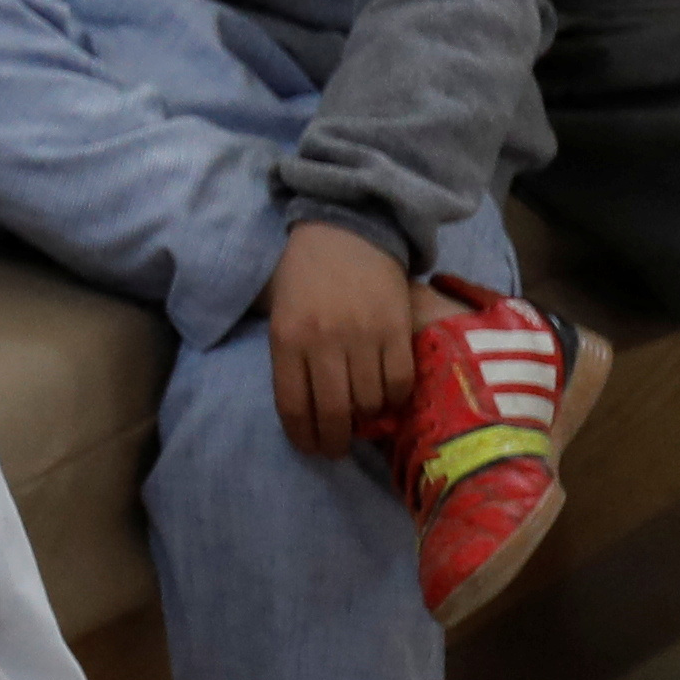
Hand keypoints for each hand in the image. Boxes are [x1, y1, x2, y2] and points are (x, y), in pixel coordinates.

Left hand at [269, 219, 427, 458]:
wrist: (348, 231)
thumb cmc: (305, 274)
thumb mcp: (279, 312)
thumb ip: (288, 356)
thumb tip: (304, 409)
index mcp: (286, 338)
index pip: (293, 404)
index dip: (302, 435)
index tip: (309, 448)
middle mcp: (324, 341)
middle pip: (333, 412)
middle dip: (334, 440)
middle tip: (336, 448)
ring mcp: (363, 336)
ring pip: (370, 401)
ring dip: (367, 419)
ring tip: (363, 419)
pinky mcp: (397, 330)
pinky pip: (400, 382)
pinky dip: (395, 399)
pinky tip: (387, 398)